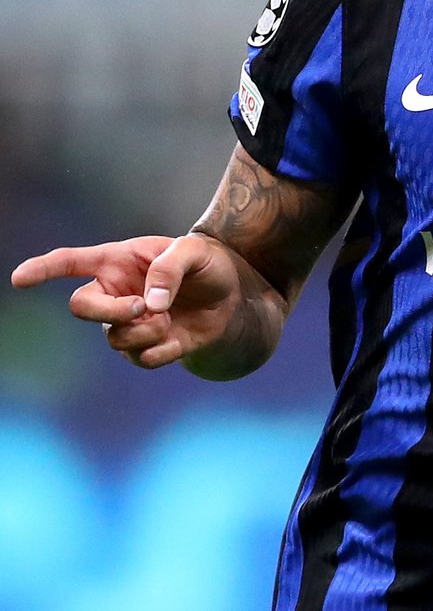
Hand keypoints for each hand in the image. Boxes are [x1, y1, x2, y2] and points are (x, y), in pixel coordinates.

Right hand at [10, 234, 240, 368]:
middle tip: (142, 308)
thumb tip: (148, 304)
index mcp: (119, 261)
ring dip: (146, 330)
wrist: (234, 295)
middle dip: (109, 312)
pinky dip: (161, 350)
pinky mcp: (147, 348)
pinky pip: (141, 359)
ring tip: (169, 317)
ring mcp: (127, 323)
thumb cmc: (208, 264)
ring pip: (114, 338)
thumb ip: (169, 268)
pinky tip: (177, 338)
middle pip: (81, 308)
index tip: (19, 278)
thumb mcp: (195, 251)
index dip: (43, 269)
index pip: (71, 262)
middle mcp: (115, 293)